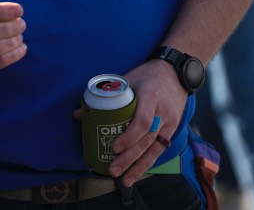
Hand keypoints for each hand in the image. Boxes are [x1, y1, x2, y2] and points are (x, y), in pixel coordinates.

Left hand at [105, 58, 190, 184]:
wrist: (176, 72)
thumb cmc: (147, 75)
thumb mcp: (126, 79)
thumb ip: (105, 96)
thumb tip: (78, 115)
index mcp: (150, 96)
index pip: (141, 121)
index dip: (128, 136)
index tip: (114, 147)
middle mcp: (162, 112)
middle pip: (146, 140)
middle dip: (129, 158)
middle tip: (113, 170)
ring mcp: (170, 122)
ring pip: (155, 149)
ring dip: (139, 167)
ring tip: (125, 181)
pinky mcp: (173, 129)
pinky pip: (160, 149)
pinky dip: (148, 162)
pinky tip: (137, 173)